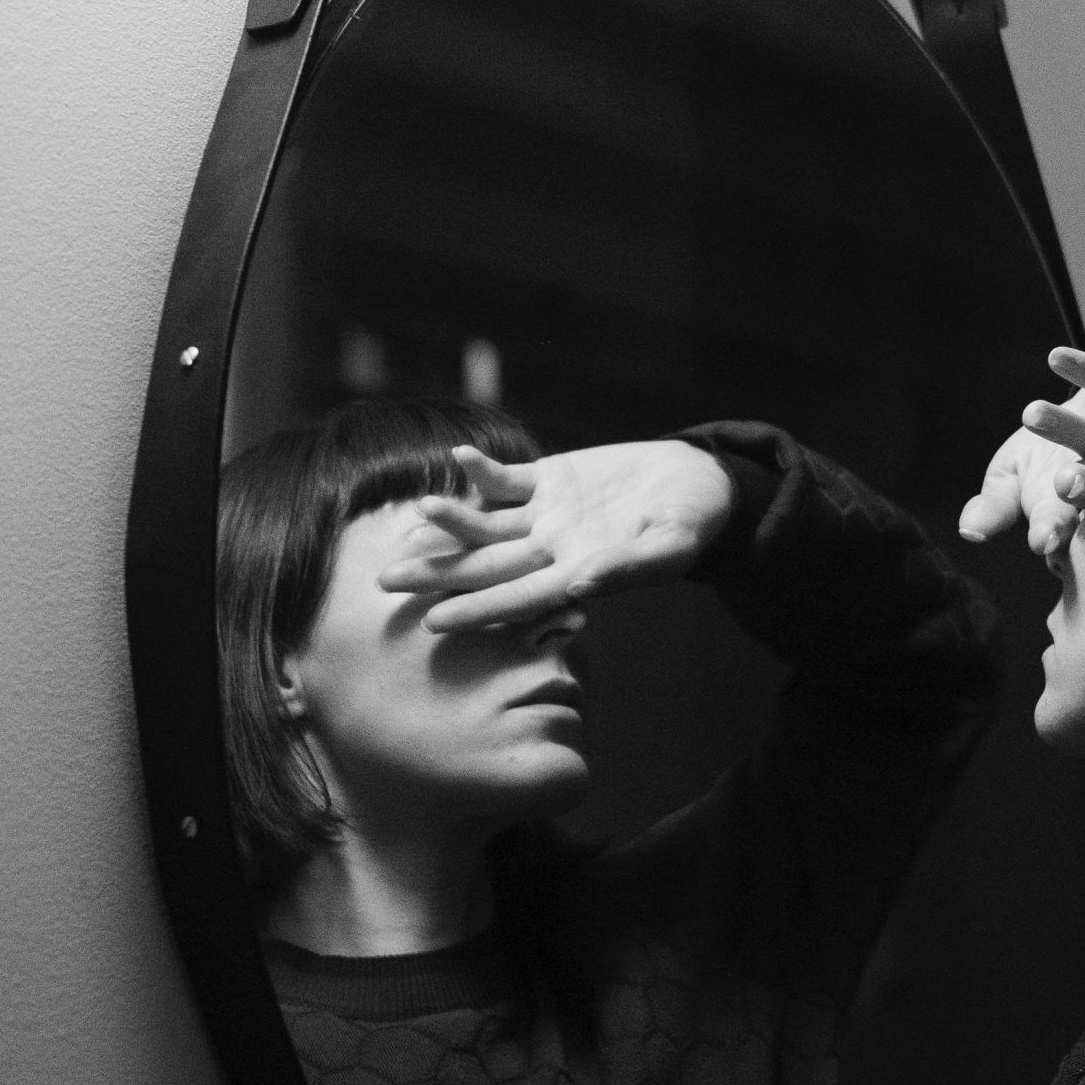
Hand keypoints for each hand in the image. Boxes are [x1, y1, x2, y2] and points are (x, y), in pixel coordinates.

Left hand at [378, 439, 735, 631]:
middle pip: (484, 565)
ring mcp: (547, 512)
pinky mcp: (551, 477)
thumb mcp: (670, 548)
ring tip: (410, 523)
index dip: (476, 609)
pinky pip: (508, 479)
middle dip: (437, 575)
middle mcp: (552, 547)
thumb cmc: (694, 523)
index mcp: (576, 572)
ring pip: (486, 523)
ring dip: (449, 524)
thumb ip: (625, 569)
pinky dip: (482, 473)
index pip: (516, 596)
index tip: (435, 622)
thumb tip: (578, 586)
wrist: (699, 483)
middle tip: (385, 584)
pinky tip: (456, 462)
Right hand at [958, 347, 1084, 558]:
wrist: (1069, 419)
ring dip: (1067, 426)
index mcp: (1073, 509)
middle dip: (1076, 483)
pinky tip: (1055, 359)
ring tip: (1032, 414)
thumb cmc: (1038, 462)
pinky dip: (1083, 370)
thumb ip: (995, 508)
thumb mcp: (1009, 485)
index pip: (1064, 524)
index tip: (1043, 540)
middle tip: (1063, 483)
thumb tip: (969, 530)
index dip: (1053, 531)